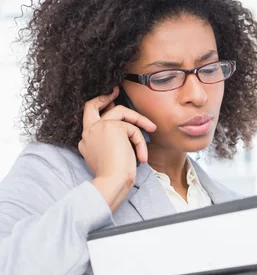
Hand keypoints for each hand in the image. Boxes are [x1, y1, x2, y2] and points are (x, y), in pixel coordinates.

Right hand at [79, 86, 156, 210]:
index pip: (89, 121)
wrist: (112, 183)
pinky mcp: (113, 127)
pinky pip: (133, 128)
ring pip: (120, 113)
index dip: (97, 109)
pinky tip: (142, 157)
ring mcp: (98, 127)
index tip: (108, 104)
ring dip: (138, 120)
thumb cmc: (113, 177)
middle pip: (91, 106)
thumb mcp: (109, 157)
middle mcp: (88, 132)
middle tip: (115, 91)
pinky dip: (141, 142)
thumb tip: (125, 131)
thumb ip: (110, 143)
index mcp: (85, 141)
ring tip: (151, 128)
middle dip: (103, 97)